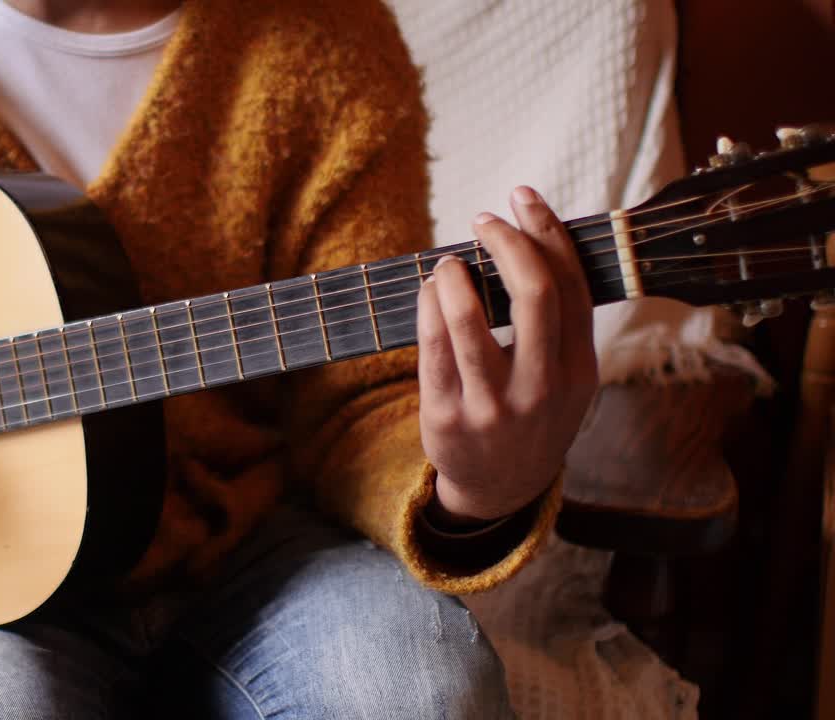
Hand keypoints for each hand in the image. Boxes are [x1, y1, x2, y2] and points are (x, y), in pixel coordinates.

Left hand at [417, 187, 597, 522]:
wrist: (502, 487)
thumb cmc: (532, 411)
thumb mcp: (565, 376)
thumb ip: (558, 320)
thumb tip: (531, 237)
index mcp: (579, 369)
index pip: (571, 284)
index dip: (547, 232)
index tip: (524, 199)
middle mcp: (542, 387)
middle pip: (534, 294)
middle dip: (508, 243)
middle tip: (484, 220)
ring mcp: (494, 405)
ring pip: (472, 322)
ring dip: (457, 276)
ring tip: (448, 261)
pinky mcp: (448, 417)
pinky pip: (433, 349)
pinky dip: (430, 307)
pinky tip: (429, 289)